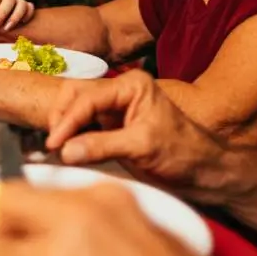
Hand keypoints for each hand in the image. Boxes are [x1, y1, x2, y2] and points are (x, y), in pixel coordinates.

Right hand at [46, 70, 226, 199]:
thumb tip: (66, 150)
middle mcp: (119, 92)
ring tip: (58, 150)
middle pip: (75, 95)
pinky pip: (81, 126)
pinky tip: (66, 152)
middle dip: (61, 118)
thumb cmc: (183, 152)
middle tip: (54, 146)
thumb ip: (102, 146)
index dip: (67, 120)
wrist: (202, 170)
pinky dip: (70, 138)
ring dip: (63, 128)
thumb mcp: (142, 147)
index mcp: (131, 85)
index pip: (88, 98)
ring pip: (74, 109)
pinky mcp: (109, 127)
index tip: (55, 143)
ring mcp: (113, 109)